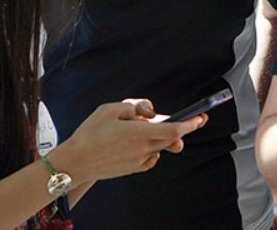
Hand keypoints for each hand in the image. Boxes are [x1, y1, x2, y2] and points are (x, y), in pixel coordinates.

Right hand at [54, 99, 205, 183]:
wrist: (75, 162)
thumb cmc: (90, 134)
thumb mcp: (110, 109)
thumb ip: (134, 106)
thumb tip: (149, 112)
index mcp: (140, 133)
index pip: (174, 129)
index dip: (191, 124)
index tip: (201, 118)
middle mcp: (143, 148)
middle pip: (171, 138)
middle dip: (180, 129)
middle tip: (186, 120)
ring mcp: (139, 161)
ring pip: (160, 146)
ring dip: (161, 137)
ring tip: (142, 129)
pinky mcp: (133, 168)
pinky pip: (150, 157)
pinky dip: (150, 149)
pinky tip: (137, 143)